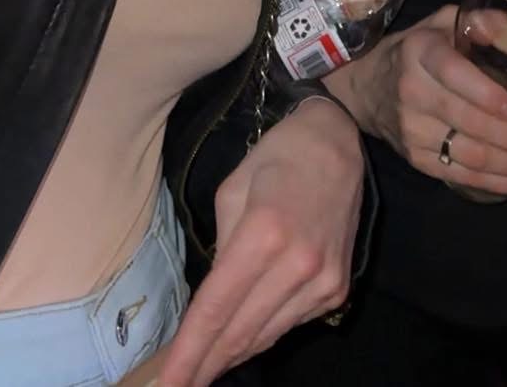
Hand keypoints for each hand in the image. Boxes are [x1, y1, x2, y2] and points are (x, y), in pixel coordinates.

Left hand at [158, 98, 362, 386]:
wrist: (337, 144)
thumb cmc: (276, 157)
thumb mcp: (232, 190)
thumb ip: (221, 248)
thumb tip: (214, 298)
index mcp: (264, 234)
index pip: (217, 309)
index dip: (189, 351)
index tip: (168, 383)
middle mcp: (297, 265)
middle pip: (241, 332)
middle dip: (205, 364)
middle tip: (179, 386)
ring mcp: (323, 281)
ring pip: (267, 335)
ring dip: (233, 354)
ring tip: (204, 367)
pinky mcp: (338, 288)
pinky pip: (291, 323)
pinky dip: (264, 332)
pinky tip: (244, 334)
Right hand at [325, 3, 506, 198]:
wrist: (367, 87)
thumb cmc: (418, 49)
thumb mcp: (444, 23)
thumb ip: (485, 23)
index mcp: (422, 53)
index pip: (453, 74)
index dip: (486, 94)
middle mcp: (413, 92)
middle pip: (468, 122)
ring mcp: (412, 129)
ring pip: (469, 155)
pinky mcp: (416, 158)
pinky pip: (459, 176)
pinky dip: (494, 184)